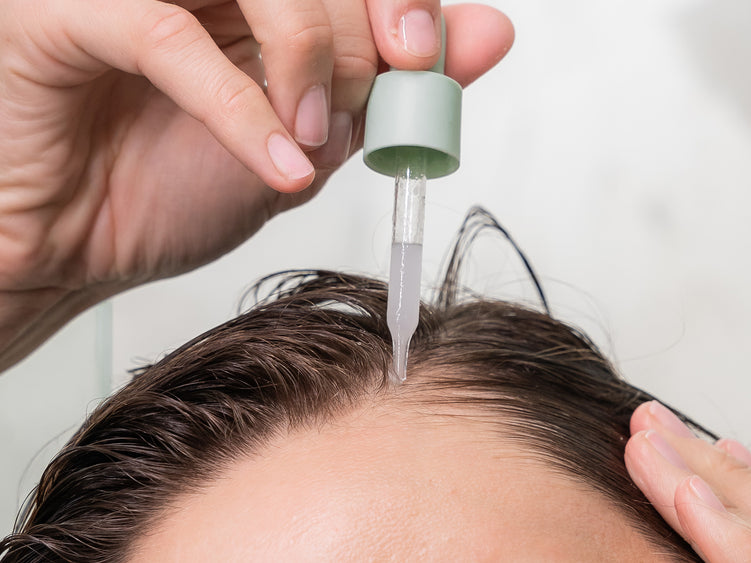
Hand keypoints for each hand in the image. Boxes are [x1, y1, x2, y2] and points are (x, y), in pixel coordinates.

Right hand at [0, 0, 513, 368]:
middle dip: (366, 31)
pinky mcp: (58, 10)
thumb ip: (395, 84)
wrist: (68, 252)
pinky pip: (168, 35)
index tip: (425, 59)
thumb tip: (491, 31)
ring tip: (315, 139)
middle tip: (376, 98)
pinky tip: (279, 164)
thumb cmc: (167, 191)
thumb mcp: (312, 137)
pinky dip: (241, 107)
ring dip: (310, 55)